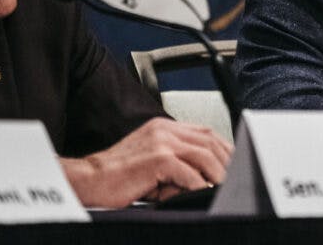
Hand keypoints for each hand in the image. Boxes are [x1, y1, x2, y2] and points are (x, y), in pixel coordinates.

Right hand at [60, 117, 232, 207]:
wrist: (88, 181)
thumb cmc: (117, 176)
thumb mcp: (152, 162)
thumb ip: (178, 162)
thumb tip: (205, 178)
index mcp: (164, 127)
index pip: (204, 132)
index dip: (223, 147)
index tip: (233, 163)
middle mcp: (164, 130)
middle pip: (208, 140)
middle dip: (226, 160)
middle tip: (234, 178)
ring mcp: (161, 142)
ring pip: (203, 154)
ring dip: (217, 173)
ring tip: (224, 188)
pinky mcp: (157, 158)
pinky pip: (188, 173)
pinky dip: (199, 185)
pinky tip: (203, 194)